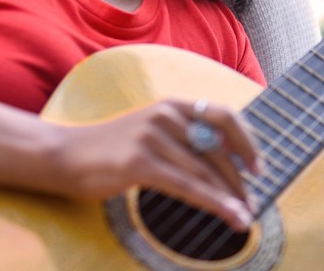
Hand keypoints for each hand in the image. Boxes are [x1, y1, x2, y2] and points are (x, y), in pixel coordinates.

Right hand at [50, 98, 259, 231]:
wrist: (64, 155)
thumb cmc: (109, 149)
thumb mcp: (150, 131)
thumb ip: (182, 138)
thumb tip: (222, 163)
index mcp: (170, 105)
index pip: (224, 114)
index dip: (247, 141)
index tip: (258, 167)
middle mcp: (164, 115)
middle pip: (218, 148)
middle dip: (239, 179)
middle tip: (251, 202)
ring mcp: (151, 137)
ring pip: (204, 171)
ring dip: (231, 197)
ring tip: (244, 217)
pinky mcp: (139, 162)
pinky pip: (187, 186)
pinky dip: (214, 203)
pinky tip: (230, 215)